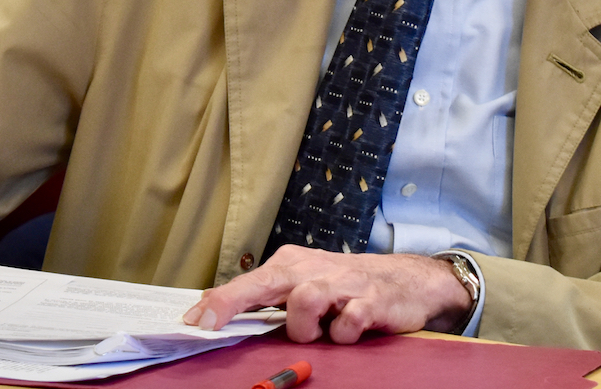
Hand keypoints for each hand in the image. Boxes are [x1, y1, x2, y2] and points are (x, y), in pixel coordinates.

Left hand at [181, 246, 472, 343]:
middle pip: (266, 281)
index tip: (193, 320)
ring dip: (304, 327)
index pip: (248, 282)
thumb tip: (211, 305)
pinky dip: (342, 334)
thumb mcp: (303, 284)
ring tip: (318, 332)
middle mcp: (313, 269)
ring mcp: (342, 284)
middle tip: (208, 323)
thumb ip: (263, 296)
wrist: (407, 280)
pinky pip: (347, 324)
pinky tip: (348, 331)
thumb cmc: (346, 285)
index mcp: (292, 265)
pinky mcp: (371, 301)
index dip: (220, 301)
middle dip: (233, 301)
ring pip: (305, 301)